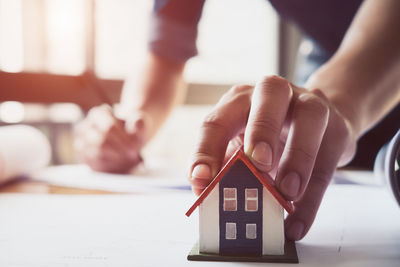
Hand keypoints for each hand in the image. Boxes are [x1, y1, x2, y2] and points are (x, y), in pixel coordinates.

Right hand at [74, 105, 145, 172]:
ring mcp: (81, 141)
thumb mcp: (139, 127)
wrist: (125, 143)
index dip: (122, 140)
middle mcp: (85, 126)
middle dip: (119, 151)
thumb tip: (137, 121)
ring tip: (128, 162)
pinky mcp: (82, 156)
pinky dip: (108, 167)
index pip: (108, 126)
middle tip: (133, 158)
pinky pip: (92, 164)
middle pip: (100, 141)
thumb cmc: (132, 133)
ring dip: (114, 160)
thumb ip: (139, 123)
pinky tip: (119, 166)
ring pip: (94, 153)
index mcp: (99, 114)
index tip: (135, 150)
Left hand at [189, 75, 356, 239]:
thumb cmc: (269, 137)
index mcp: (241, 100)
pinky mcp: (337, 128)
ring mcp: (310, 105)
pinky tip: (298, 223)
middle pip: (270, 93)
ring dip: (298, 158)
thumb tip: (206, 194)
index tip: (201, 181)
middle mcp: (275, 93)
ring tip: (288, 194)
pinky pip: (327, 161)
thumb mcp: (242, 146)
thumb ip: (225, 166)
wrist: (317, 124)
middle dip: (262, 129)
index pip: (218, 119)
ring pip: (310, 119)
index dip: (206, 150)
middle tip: (259, 164)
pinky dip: (313, 197)